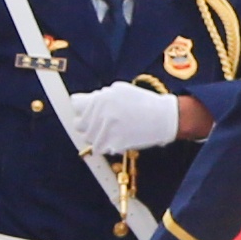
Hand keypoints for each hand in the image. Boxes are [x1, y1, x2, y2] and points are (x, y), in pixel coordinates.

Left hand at [63, 79, 184, 150]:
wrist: (165, 118)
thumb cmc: (145, 103)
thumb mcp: (121, 90)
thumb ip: (101, 95)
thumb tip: (86, 101)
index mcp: (101, 98)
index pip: (75, 104)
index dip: (81, 108)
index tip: (86, 112)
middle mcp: (101, 113)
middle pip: (78, 124)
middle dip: (87, 124)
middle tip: (99, 125)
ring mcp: (107, 129)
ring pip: (88, 138)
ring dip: (96, 137)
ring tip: (108, 133)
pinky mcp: (114, 143)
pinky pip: (99, 149)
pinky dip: (105, 146)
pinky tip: (115, 140)